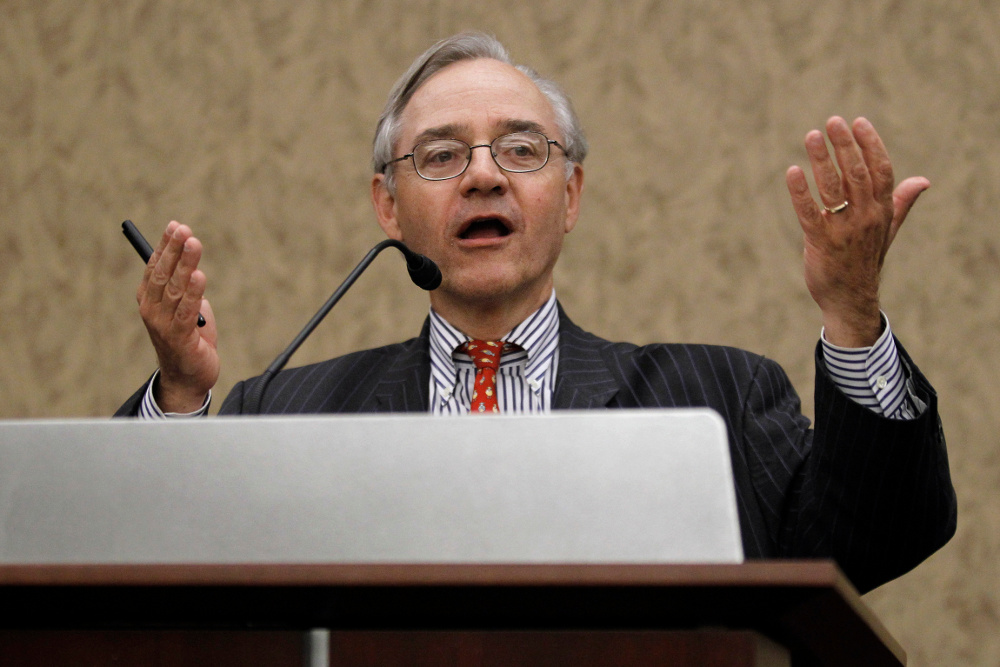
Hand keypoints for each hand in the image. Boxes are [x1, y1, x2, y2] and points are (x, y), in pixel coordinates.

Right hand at [136, 221, 219, 412]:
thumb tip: (189, 257)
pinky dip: (194, 293)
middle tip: (184, 229)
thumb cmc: (188, 338)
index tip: (175, 226)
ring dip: (185, 264)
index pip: (155, 266)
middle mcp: (151, 309)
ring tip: (194, 244)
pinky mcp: (180, 337)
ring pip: (175, 288)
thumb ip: (185, 286)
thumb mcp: (184, 307)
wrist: (188, 377)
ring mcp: (163, 324)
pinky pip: (187, 311)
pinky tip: (199, 276)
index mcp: (148, 299)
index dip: (165, 245)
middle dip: (174, 249)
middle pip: (163, 274)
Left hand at [785, 116, 928, 346]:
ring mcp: (844, 231)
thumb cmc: (865, 260)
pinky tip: (793, 172)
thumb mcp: (886, 230)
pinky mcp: (821, 243)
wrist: (850, 299)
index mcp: (882, 211)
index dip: (871, 144)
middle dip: (845, 146)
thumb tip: (922, 181)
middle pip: (858, 174)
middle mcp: (866, 218)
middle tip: (832, 122)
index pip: (881, 170)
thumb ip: (900, 203)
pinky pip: (810, 213)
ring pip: (833, 189)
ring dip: (822, 160)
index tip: (857, 122)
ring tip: (812, 137)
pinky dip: (801, 192)